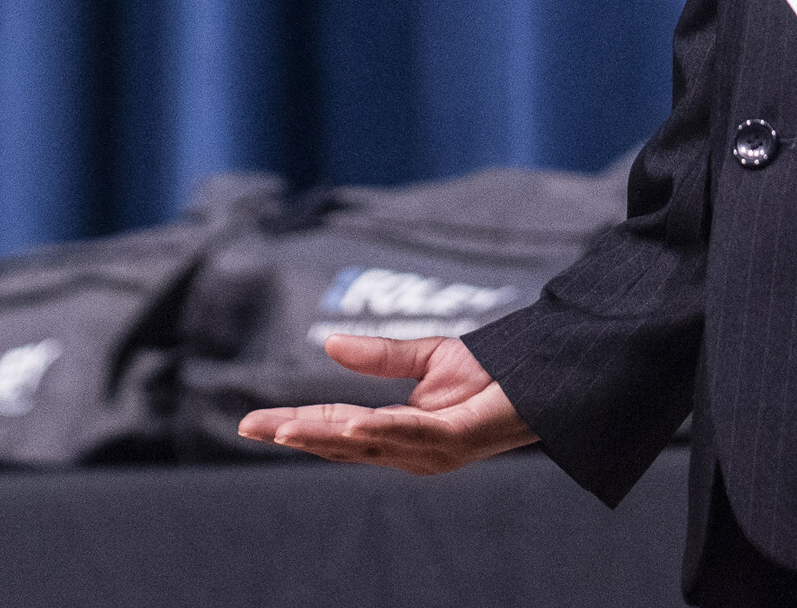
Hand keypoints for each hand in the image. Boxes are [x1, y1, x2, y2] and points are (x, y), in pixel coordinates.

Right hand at [236, 334, 537, 473]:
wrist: (546, 376)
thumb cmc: (492, 372)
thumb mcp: (425, 356)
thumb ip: (379, 356)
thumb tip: (328, 346)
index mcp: (398, 433)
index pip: (335, 429)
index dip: (294, 425)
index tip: (252, 422)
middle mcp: (411, 449)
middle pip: (341, 443)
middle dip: (296, 435)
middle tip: (250, 427)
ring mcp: (434, 449)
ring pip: (369, 445)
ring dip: (326, 437)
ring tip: (284, 429)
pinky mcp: (459, 438)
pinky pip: (414, 436)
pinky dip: (382, 432)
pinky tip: (354, 427)